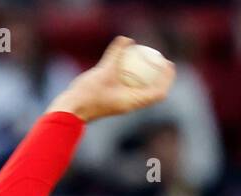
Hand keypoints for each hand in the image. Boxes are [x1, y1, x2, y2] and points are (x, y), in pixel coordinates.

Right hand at [46, 36, 174, 123]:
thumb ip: (116, 54)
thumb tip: (128, 39)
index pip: (158, 93)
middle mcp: (130, 103)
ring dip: (148, 77)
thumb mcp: (103, 70)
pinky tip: (128, 62)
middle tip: (163, 60)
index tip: (169, 65)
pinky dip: (133, 76)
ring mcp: (122, 102)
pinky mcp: (113, 99)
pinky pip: (128, 86)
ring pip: (141, 89)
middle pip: (153, 91)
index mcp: (133, 102)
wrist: (72, 110)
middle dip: (161, 77)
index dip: (167, 79)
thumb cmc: (88, 94)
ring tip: (149, 61)